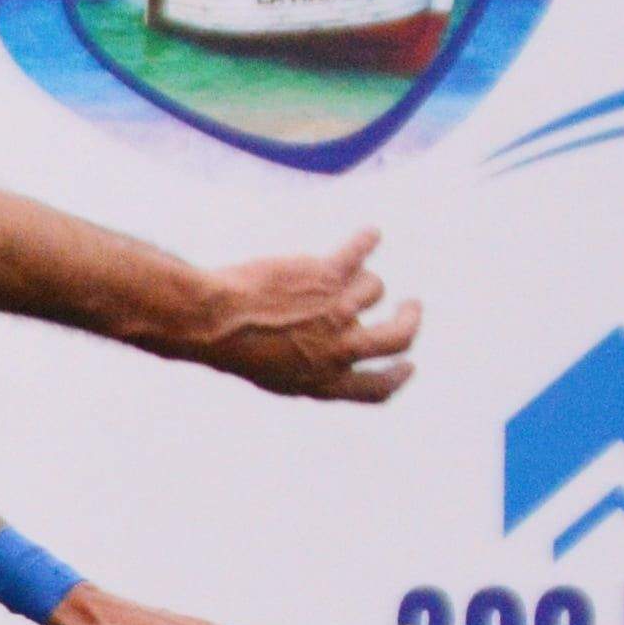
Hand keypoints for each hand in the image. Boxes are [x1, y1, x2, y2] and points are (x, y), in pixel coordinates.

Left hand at [185, 230, 419, 403]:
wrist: (212, 320)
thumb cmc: (233, 346)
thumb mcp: (275, 374)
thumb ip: (312, 368)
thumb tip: (337, 357)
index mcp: (325, 381)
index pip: (376, 389)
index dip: (398, 377)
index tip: (408, 365)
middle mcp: (338, 349)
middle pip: (398, 338)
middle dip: (409, 321)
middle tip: (411, 306)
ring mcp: (337, 311)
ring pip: (373, 287)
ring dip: (361, 279)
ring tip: (342, 271)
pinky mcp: (327, 276)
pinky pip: (359, 250)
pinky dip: (367, 240)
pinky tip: (369, 235)